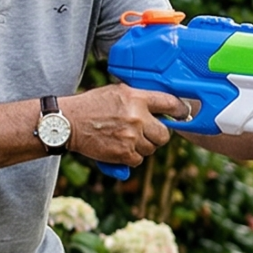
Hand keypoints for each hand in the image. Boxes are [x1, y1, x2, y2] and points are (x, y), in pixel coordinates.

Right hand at [62, 85, 182, 166]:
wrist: (68, 123)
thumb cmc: (91, 106)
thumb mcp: (117, 92)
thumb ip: (139, 98)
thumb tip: (163, 108)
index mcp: (137, 98)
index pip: (170, 103)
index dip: (180, 111)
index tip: (183, 115)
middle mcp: (137, 117)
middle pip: (164, 135)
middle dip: (157, 136)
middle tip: (145, 133)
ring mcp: (131, 136)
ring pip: (151, 149)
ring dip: (142, 147)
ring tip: (125, 138)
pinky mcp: (124, 153)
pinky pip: (138, 160)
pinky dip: (130, 157)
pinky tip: (118, 148)